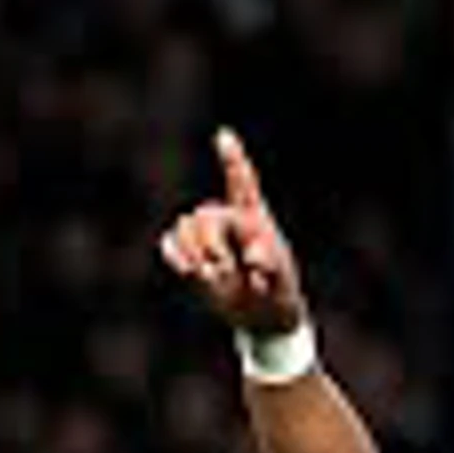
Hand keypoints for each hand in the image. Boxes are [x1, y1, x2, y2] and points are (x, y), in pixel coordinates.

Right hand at [159, 126, 307, 337]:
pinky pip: (171, 243)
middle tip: (223, 270)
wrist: (262, 317)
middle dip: (210, 243)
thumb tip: (250, 261)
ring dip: (194, 252)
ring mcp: (208, 237)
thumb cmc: (279, 293)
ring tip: (211, 276)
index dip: (232, 159)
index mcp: (254, 218)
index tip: (224, 135)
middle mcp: (228, 220)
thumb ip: (270, 265)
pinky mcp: (192, 255)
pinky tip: (187, 271)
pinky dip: (175, 255)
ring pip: (186, 227)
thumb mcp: (282, 279)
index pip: (242, 183)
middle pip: (205, 216)